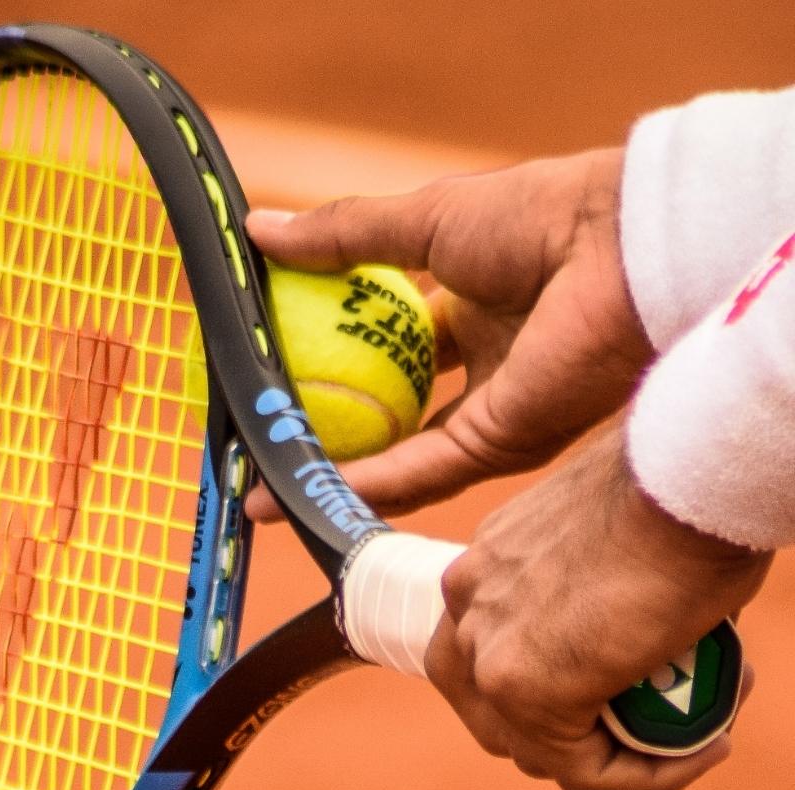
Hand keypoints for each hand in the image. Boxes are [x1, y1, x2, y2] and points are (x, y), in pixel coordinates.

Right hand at [247, 150, 652, 517]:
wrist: (615, 251)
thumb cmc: (538, 217)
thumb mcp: (423, 220)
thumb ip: (343, 237)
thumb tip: (258, 233)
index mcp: (471, 308)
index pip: (385, 346)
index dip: (328, 358)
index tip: (270, 369)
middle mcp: (482, 369)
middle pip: (388, 412)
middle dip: (324, 431)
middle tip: (259, 440)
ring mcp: (490, 413)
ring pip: (395, 456)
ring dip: (330, 472)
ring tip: (263, 486)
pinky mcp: (497, 446)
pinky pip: (417, 471)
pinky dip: (361, 482)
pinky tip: (306, 487)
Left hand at [423, 429, 767, 789]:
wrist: (688, 471)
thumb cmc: (679, 486)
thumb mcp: (620, 538)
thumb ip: (602, 588)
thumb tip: (644, 631)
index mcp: (482, 569)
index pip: (491, 660)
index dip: (558, 692)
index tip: (635, 689)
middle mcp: (467, 610)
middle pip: (499, 716)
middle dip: (577, 735)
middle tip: (660, 725)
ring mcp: (487, 653)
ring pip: (541, 753)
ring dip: (623, 759)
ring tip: (702, 733)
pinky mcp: (524, 690)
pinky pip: (584, 770)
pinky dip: (646, 777)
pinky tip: (706, 749)